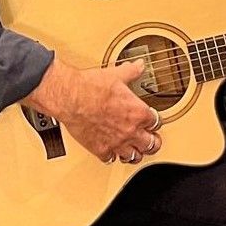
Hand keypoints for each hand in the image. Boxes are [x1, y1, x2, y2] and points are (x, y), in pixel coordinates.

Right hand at [22, 57, 162, 163]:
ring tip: (135, 150)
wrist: (69, 97)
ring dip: (136, 152)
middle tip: (151, 139)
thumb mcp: (116, 75)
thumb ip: (132, 71)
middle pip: (151, 144)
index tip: (151, 120)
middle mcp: (130, 130)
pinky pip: (111, 159)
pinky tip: (111, 152)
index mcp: (138, 112)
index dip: (154, 120)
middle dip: (152, 141)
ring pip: (134, 156)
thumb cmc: (90, 87)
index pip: (156, 122)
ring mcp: (116, 142)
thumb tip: (139, 65)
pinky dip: (112, 157)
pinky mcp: (100, 149)